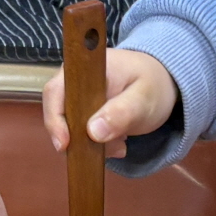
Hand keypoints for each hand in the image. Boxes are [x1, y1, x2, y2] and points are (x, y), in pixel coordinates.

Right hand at [41, 46, 175, 154]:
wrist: (161, 83)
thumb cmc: (153, 84)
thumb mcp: (144, 98)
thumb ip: (122, 112)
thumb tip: (93, 132)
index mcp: (84, 68)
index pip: (55, 91)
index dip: (54, 118)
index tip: (65, 144)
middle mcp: (73, 81)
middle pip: (58, 114)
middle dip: (79, 138)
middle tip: (111, 148)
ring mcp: (77, 99)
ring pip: (69, 128)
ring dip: (91, 144)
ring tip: (122, 145)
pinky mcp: (83, 113)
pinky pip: (80, 134)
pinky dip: (97, 144)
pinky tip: (119, 143)